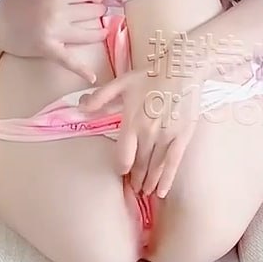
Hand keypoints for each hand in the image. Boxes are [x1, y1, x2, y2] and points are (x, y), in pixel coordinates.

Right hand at [0, 0, 107, 82]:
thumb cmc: (12, 1)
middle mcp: (58, 12)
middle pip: (93, 11)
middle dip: (99, 10)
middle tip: (98, 11)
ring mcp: (55, 33)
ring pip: (90, 33)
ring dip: (100, 31)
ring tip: (102, 30)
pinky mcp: (49, 50)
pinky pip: (69, 61)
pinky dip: (81, 70)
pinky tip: (92, 77)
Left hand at [79, 67, 202, 197]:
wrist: (181, 68)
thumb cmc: (150, 75)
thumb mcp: (121, 83)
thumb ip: (100, 97)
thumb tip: (80, 108)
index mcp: (132, 123)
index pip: (123, 157)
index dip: (121, 168)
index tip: (122, 172)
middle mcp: (148, 134)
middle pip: (140, 165)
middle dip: (135, 180)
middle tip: (133, 190)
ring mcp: (166, 137)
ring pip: (155, 167)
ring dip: (148, 183)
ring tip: (144, 193)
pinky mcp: (182, 137)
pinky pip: (173, 164)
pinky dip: (166, 180)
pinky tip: (161, 192)